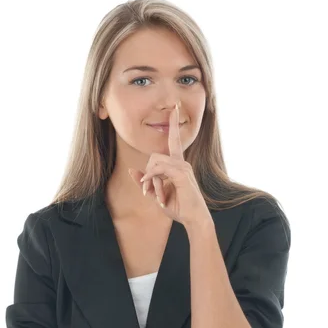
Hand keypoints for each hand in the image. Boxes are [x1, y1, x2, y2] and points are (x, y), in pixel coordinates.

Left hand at [128, 103, 210, 228]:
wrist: (193, 219)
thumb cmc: (178, 207)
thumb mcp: (157, 194)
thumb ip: (146, 182)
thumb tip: (133, 170)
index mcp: (178, 165)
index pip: (175, 140)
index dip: (174, 124)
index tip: (176, 107)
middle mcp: (182, 163)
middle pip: (154, 156)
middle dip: (148, 174)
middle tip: (147, 192)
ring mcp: (183, 167)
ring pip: (156, 162)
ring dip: (150, 180)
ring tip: (155, 196)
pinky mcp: (181, 174)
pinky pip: (159, 169)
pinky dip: (151, 178)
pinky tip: (148, 188)